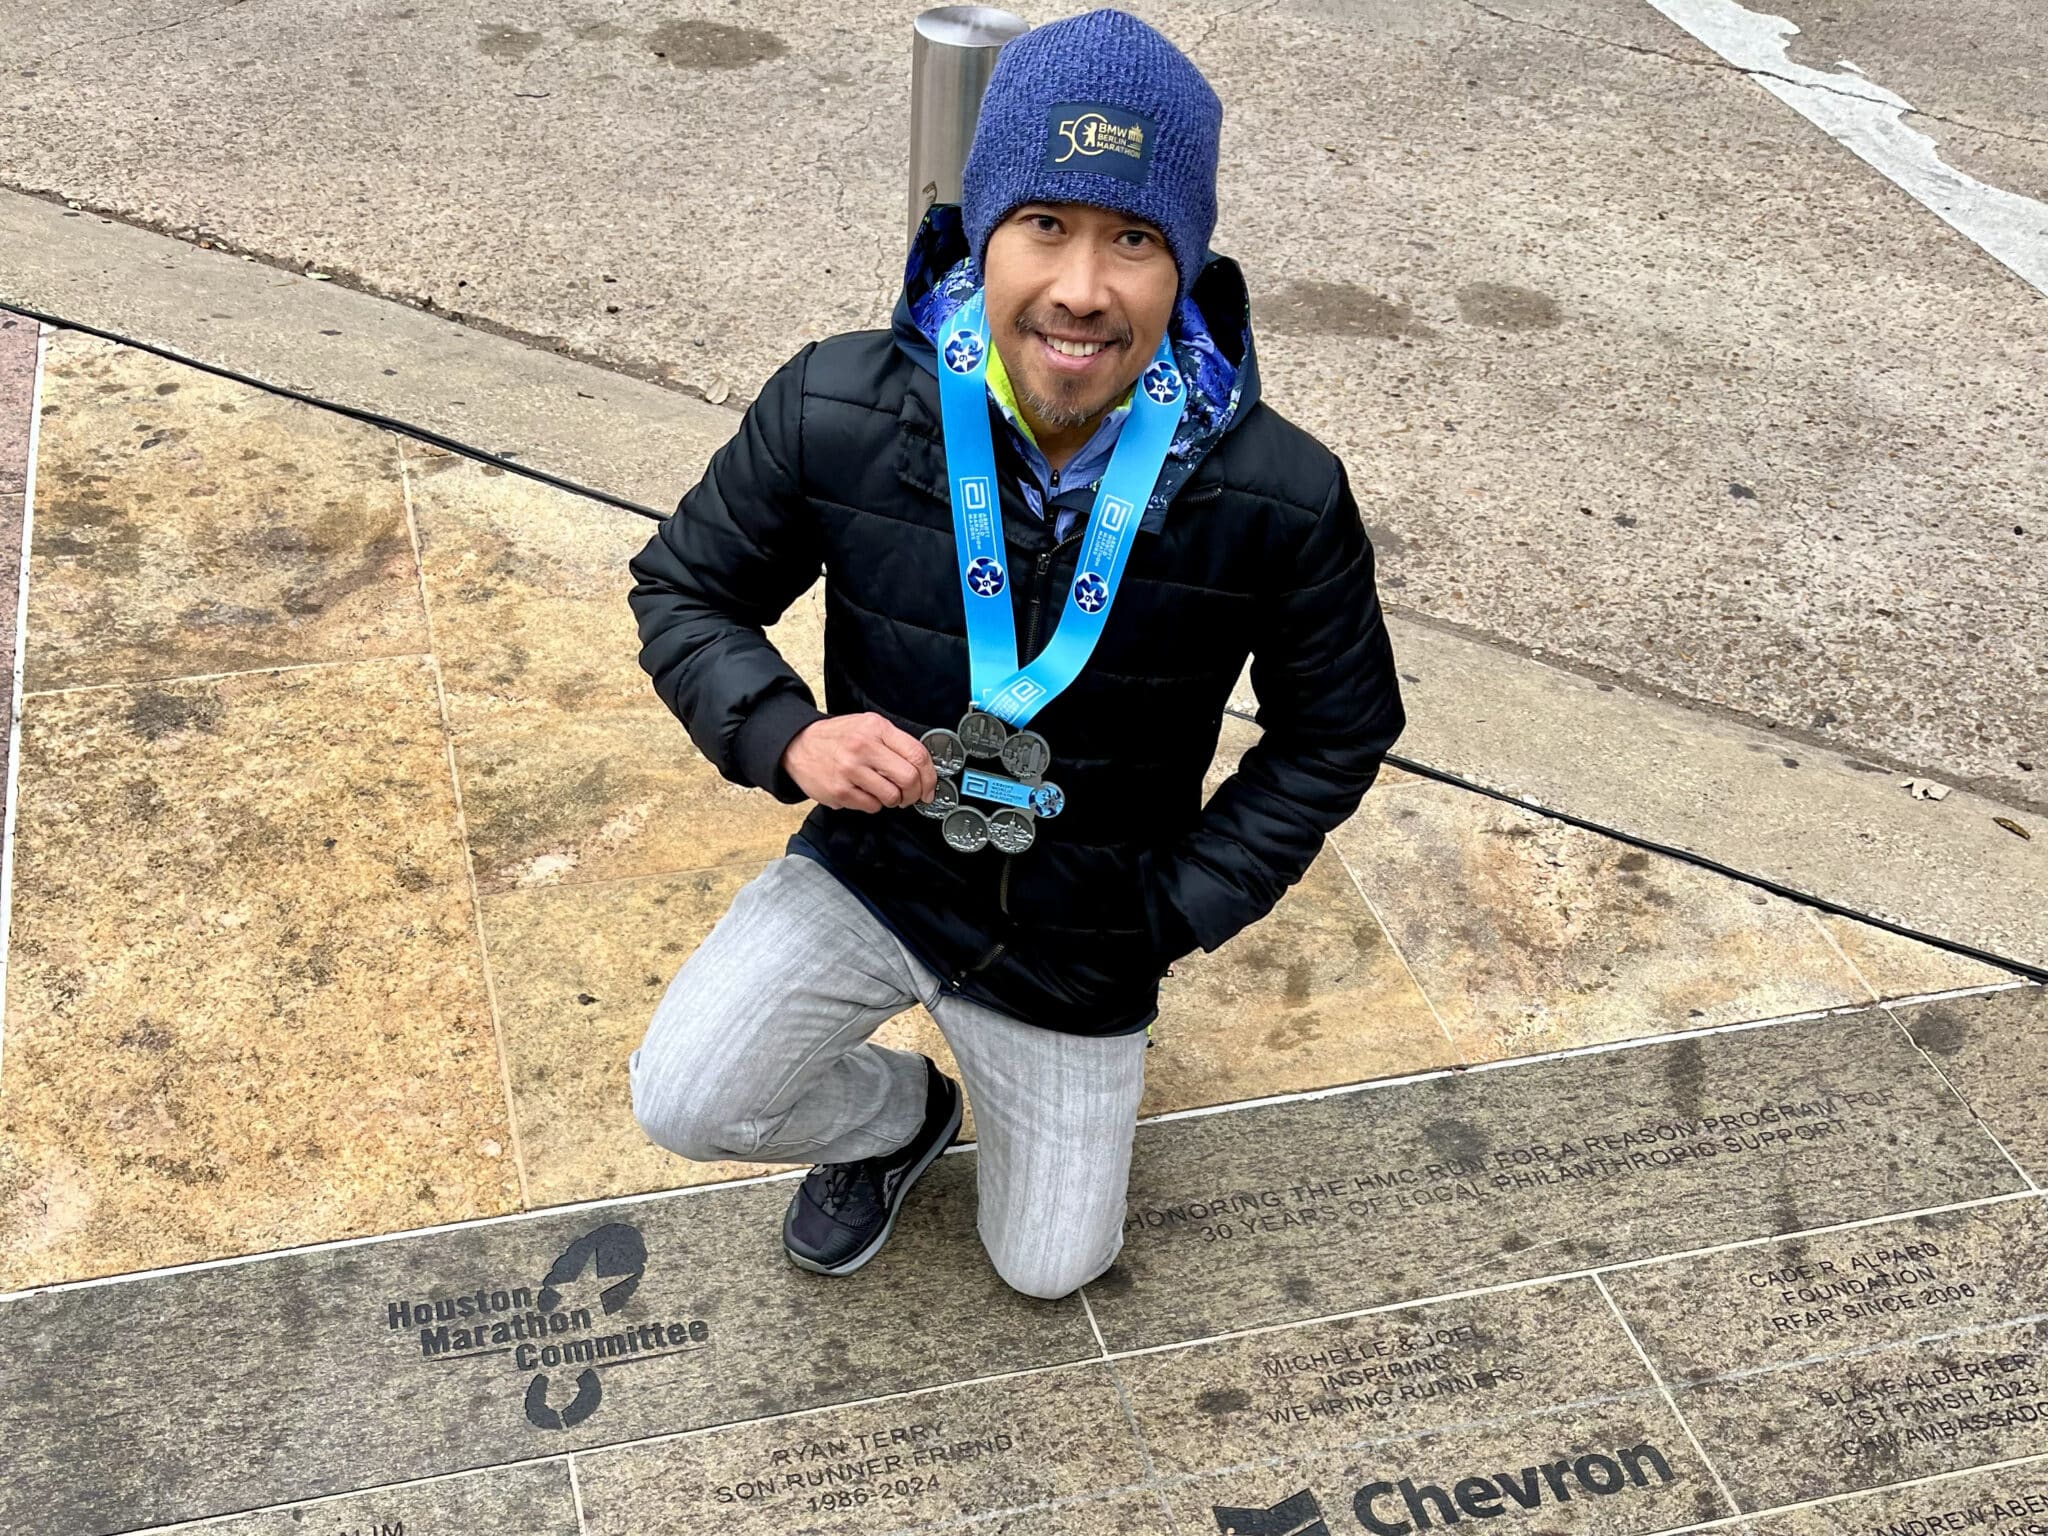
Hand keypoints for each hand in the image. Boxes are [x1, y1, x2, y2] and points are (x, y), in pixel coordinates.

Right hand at [781, 713, 937, 811]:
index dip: (930, 776)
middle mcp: (863, 747)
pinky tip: (864, 792)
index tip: (930, 787)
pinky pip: (872, 806)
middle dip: (915, 793)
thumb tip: (923, 768)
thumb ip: (894, 742)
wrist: (798, 746)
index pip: (917, 754)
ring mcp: (850, 771)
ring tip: (884, 791)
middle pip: (909, 779)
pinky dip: (874, 804)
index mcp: (876, 728)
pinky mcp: (840, 791)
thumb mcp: (867, 725)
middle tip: (911, 795)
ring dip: (894, 799)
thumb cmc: (837, 738)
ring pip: (892, 796)